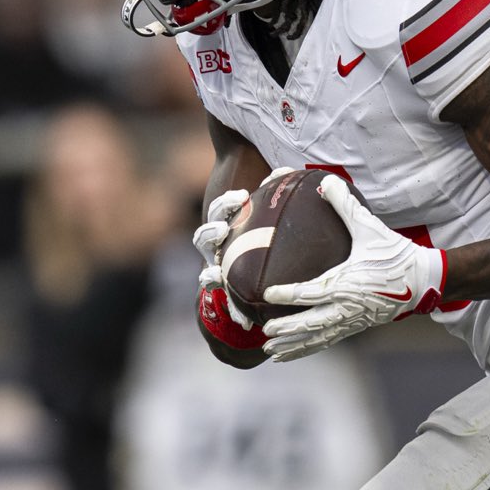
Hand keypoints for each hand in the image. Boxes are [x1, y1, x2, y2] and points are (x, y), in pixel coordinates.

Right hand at [193, 168, 295, 327]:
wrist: (258, 277)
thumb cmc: (270, 238)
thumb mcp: (273, 218)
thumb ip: (275, 193)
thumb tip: (286, 168)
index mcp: (230, 226)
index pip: (221, 209)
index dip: (227, 202)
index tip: (242, 195)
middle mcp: (219, 248)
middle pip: (204, 237)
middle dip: (211, 232)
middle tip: (223, 229)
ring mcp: (219, 270)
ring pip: (206, 272)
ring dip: (210, 276)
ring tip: (215, 276)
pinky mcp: (228, 294)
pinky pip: (226, 304)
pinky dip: (234, 311)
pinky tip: (245, 321)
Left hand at [261, 176, 444, 361]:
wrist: (424, 280)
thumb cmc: (395, 253)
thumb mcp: (370, 227)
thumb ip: (346, 206)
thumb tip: (326, 181)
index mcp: (347, 283)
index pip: (311, 292)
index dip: (287, 294)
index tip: (267, 294)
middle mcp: (347, 306)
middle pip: (311, 323)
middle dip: (287, 328)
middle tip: (265, 331)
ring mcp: (352, 319)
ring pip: (319, 337)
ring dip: (295, 345)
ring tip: (272, 351)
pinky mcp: (357, 325)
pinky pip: (329, 340)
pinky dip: (309, 347)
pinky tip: (293, 351)